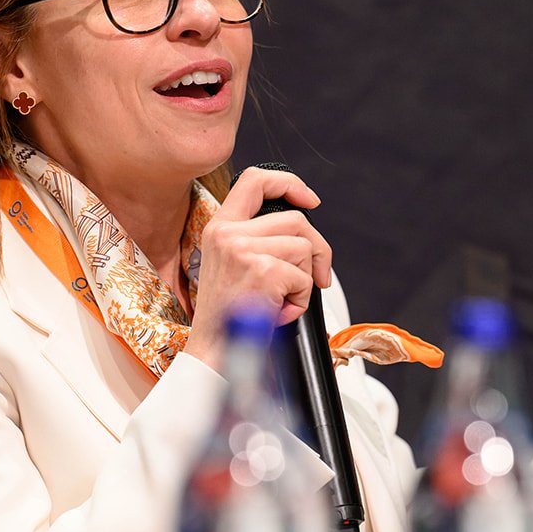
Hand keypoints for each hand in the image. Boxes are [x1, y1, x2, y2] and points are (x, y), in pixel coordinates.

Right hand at [186, 166, 331, 367]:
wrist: (214, 351)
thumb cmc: (227, 315)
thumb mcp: (233, 265)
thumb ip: (258, 239)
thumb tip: (304, 230)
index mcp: (219, 227)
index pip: (254, 180)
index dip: (289, 183)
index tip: (310, 200)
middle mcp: (227, 233)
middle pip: (296, 220)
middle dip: (318, 250)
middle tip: (318, 276)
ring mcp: (243, 250)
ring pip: (304, 249)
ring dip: (304, 280)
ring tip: (281, 300)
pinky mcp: (262, 271)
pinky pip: (304, 278)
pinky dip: (300, 300)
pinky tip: (278, 312)